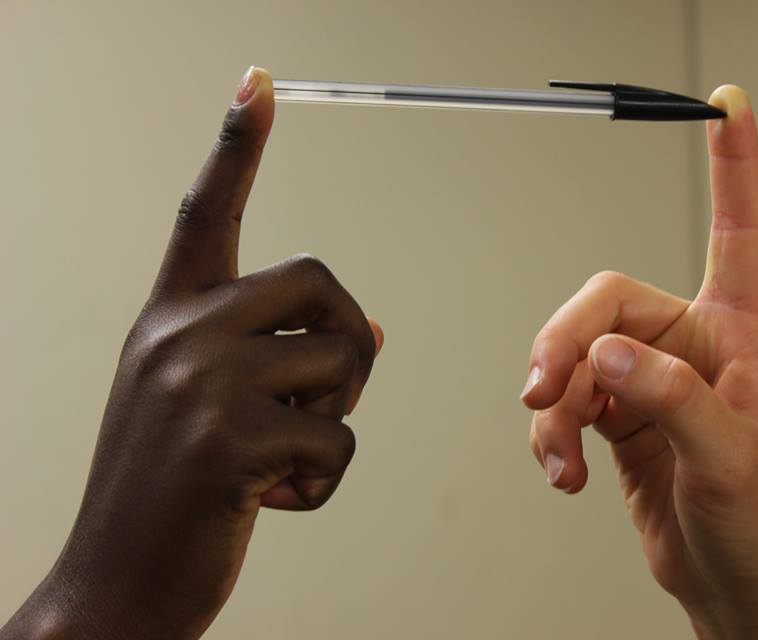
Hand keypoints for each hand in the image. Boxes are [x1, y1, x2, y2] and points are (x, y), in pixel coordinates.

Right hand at [1, 67, 382, 639]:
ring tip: (283, 456)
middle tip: (323, 396)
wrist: (113, 585)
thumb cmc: (172, 490)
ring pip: (344, 360)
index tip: (259, 83)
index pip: (206, 213)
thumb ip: (275, 356)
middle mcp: (179, 335)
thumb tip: (375, 331)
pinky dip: (326, 481)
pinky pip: (339, 440)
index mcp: (169, 319)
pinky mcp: (230, 442)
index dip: (237, 146)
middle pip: (321, 280)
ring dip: (336, 416)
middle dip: (347, 338)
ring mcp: (200, 384)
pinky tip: (275, 500)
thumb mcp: (206, 406)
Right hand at [521, 86, 757, 638]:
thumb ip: (672, 401)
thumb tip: (610, 356)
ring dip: (554, 408)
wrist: (727, 578)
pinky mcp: (617, 414)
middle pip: (604, 303)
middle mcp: (688, 345)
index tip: (728, 108)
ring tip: (561, 459)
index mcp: (740, 334)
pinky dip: (551, 437)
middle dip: (563, 345)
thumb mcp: (727, 461)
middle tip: (544, 391)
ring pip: (573, 356)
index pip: (742, 232)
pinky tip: (564, 473)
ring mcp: (647, 378)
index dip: (736, 167)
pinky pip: (563, 401)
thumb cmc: (755, 520)